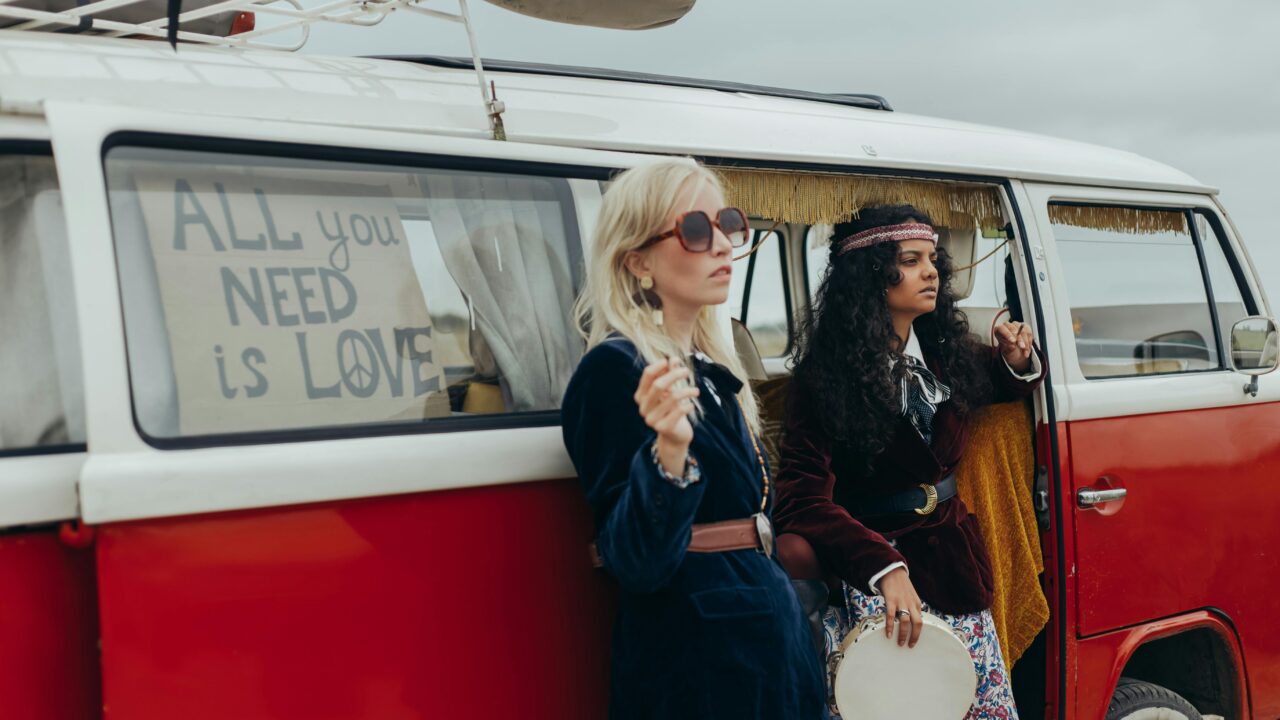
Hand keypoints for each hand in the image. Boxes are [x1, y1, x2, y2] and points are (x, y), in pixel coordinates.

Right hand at [634, 358, 699, 473]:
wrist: (674, 435)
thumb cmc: (671, 409)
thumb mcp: (670, 391)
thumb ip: (669, 375)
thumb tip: (673, 358)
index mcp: (641, 396)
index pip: (648, 375)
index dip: (660, 366)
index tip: (671, 361)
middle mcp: (643, 407)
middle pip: (658, 385)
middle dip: (674, 375)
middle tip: (687, 371)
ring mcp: (651, 419)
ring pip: (672, 397)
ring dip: (687, 391)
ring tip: (696, 391)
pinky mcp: (663, 428)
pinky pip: (678, 411)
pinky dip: (688, 406)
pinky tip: (691, 405)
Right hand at [878, 568, 922, 647]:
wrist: (892, 571)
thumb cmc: (901, 585)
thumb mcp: (911, 596)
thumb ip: (912, 607)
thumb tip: (910, 621)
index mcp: (917, 603)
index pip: (921, 621)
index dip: (918, 633)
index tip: (914, 641)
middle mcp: (911, 603)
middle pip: (917, 623)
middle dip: (914, 636)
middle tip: (910, 645)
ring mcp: (901, 602)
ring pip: (905, 621)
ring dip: (903, 634)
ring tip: (899, 642)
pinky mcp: (891, 600)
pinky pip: (891, 615)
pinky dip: (890, 626)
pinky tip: (888, 634)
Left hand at [996, 320, 1033, 373]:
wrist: (1015, 351)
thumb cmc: (1008, 349)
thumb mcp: (1006, 351)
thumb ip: (1008, 348)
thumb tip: (1012, 346)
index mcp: (999, 330)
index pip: (1002, 328)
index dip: (1008, 334)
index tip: (1013, 341)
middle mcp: (1007, 325)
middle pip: (1013, 328)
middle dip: (1019, 339)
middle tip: (1022, 347)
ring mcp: (1016, 325)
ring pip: (1023, 331)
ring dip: (1025, 342)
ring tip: (1025, 351)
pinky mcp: (1025, 326)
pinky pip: (1029, 333)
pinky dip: (1029, 342)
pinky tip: (1027, 348)